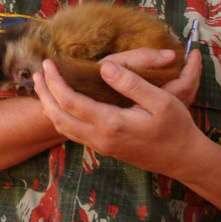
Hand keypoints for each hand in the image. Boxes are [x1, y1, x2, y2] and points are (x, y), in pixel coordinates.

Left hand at [33, 49, 206, 176]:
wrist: (183, 159)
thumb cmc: (175, 126)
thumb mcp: (161, 100)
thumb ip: (131, 83)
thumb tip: (105, 67)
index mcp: (111, 123)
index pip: (70, 101)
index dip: (55, 81)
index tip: (49, 62)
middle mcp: (100, 138)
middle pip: (58, 116)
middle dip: (44, 93)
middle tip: (37, 72)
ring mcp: (100, 146)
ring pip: (62, 127)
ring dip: (49, 105)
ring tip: (42, 85)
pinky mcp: (103, 148)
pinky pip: (72, 133)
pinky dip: (59, 116)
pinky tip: (60, 103)